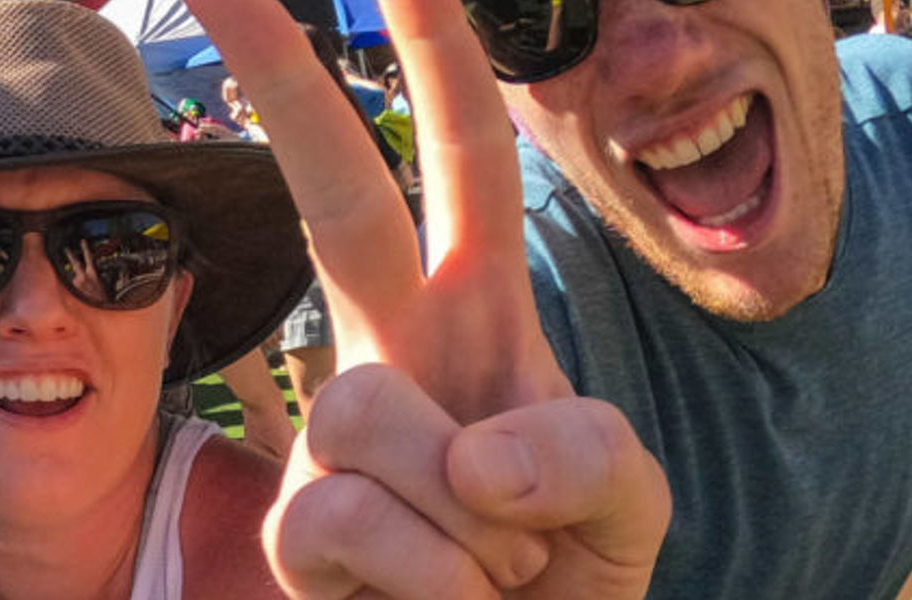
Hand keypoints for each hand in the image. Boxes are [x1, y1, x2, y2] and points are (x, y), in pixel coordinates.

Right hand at [178, 0, 675, 593]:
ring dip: (483, 524)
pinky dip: (444, 582)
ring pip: (371, 414)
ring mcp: (332, 439)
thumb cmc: (562, 580)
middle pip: (337, 197)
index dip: (435, 55)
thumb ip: (588, 454)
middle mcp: (392, 351)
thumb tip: (469, 450)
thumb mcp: (628, 509)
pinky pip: (360, 521)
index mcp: (478, 313)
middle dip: (283, 80)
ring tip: (505, 570)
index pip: (461, 160)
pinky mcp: (299, 528)